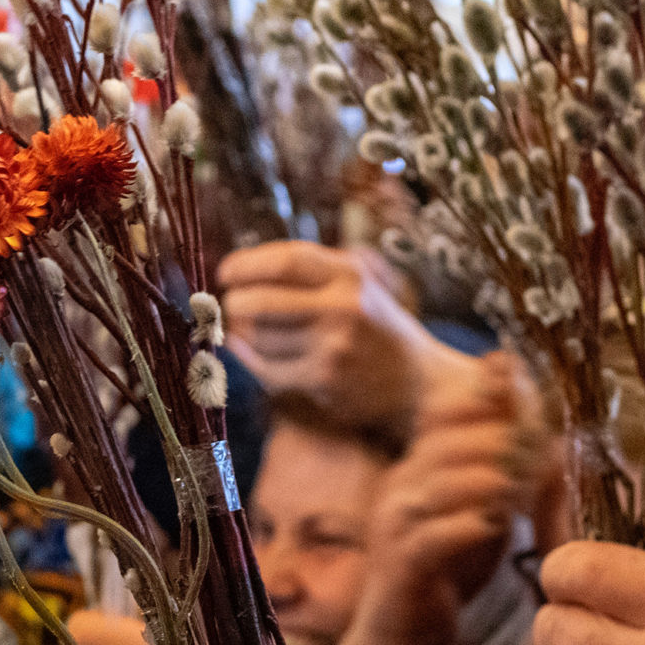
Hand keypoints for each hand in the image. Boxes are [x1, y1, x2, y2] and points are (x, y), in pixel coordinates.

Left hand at [217, 242, 478, 427]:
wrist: (419, 385)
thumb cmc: (377, 329)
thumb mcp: (359, 285)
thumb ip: (311, 272)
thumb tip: (241, 270)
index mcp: (351, 275)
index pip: (286, 260)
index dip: (247, 264)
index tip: (225, 272)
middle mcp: (343, 307)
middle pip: (260, 301)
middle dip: (234, 304)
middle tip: (228, 305)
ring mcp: (333, 347)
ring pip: (259, 338)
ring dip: (242, 334)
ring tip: (243, 329)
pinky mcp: (324, 380)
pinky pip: (267, 369)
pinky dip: (249, 360)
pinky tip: (245, 351)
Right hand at [361, 354, 544, 628]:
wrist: (403, 638)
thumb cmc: (447, 570)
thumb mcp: (478, 510)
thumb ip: (501, 471)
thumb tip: (543, 430)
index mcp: (417, 467)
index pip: (440, 412)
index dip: (480, 398)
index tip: (523, 392)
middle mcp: (400, 487)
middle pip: (443, 442)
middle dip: (494, 437)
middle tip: (536, 442)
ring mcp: (395, 526)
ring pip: (437, 485)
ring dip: (484, 479)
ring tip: (522, 483)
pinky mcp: (401, 566)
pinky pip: (430, 538)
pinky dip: (464, 527)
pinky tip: (494, 525)